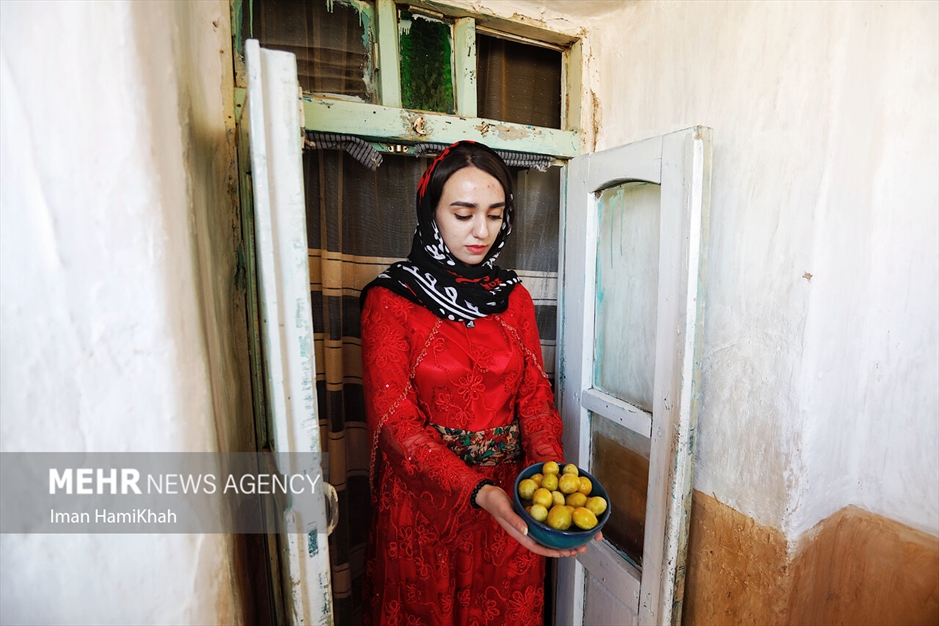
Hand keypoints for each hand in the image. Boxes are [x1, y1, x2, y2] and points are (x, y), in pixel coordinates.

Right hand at [475, 485, 597, 557]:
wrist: (489, 493)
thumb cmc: (494, 502)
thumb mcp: (504, 510)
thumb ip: (514, 521)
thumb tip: (526, 531)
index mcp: (520, 533)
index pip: (537, 547)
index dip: (551, 552)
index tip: (564, 554)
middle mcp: (527, 531)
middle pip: (546, 543)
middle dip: (562, 548)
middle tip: (578, 548)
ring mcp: (530, 524)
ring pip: (548, 534)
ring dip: (562, 537)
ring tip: (577, 539)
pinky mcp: (532, 515)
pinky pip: (546, 522)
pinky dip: (556, 523)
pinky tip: (566, 520)